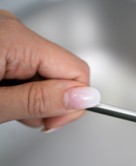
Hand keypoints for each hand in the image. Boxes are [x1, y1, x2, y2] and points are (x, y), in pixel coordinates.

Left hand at [0, 10, 99, 130]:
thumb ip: (40, 100)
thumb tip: (86, 97)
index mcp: (16, 40)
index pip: (77, 72)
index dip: (73, 104)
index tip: (51, 123)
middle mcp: (14, 30)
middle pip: (64, 73)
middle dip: (51, 102)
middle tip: (25, 116)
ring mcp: (7, 34)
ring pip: (48, 73)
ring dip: (35, 97)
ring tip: (7, 105)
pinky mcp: (3, 42)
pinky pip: (30, 67)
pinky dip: (22, 87)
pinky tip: (5, 94)